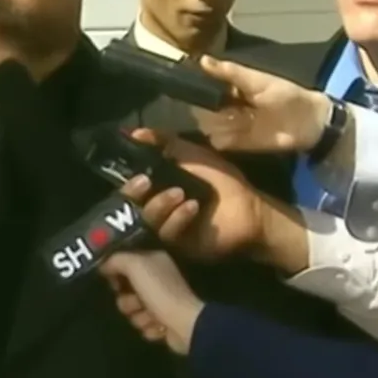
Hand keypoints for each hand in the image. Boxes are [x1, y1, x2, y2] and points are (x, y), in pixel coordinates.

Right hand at [100, 250, 204, 355]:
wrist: (184, 324)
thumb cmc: (160, 291)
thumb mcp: (136, 266)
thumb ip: (116, 260)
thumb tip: (103, 265)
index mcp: (154, 261)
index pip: (125, 263)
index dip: (116, 273)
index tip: (113, 283)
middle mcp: (158, 279)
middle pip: (126, 291)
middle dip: (127, 301)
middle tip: (136, 303)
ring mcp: (161, 302)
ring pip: (133, 311)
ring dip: (138, 317)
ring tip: (151, 317)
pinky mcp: (162, 322)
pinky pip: (143, 325)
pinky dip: (148, 327)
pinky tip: (158, 326)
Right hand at [129, 128, 265, 260]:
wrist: (249, 210)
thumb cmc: (221, 181)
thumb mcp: (192, 155)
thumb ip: (165, 143)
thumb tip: (135, 132)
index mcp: (157, 189)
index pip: (132, 187)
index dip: (129, 179)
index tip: (135, 170)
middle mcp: (156, 210)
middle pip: (130, 205)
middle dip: (135, 192)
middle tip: (146, 182)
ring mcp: (165, 229)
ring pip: (148, 219)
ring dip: (160, 204)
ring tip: (180, 193)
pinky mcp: (178, 246)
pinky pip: (168, 233)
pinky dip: (178, 218)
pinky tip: (193, 208)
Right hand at [192, 55, 331, 152]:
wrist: (308, 122)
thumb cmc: (285, 95)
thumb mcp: (257, 81)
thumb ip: (231, 72)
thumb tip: (202, 59)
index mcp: (232, 89)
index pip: (206, 88)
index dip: (197, 89)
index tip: (188, 88)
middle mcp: (229, 108)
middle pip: (204, 110)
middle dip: (203, 110)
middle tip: (208, 108)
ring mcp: (233, 126)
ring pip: (210, 126)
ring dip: (212, 125)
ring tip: (224, 122)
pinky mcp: (239, 143)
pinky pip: (220, 142)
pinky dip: (219, 139)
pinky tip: (224, 134)